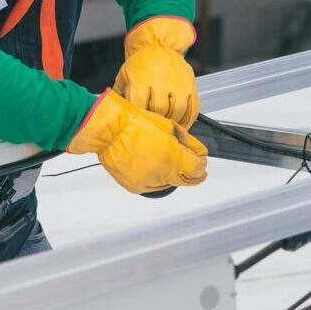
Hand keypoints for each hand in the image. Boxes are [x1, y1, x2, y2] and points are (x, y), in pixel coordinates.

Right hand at [68, 90, 207, 193]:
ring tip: (162, 158)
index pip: (197, 169)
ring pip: (169, 183)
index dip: (201, 164)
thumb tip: (199, 152)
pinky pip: (152, 185)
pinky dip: (155, 177)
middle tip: (190, 164)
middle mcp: (161, 174)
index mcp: (171, 157)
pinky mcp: (135, 186)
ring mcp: (147, 182)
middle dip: (191, 172)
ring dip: (171, 174)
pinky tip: (150, 164)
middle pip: (186, 180)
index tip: (200, 160)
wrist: (109, 130)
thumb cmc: (134, 122)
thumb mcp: (168, 126)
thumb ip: (188, 142)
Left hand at [113, 16, 198, 128]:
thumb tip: (115, 110)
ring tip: (166, 126)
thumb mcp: (125, 74)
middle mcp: (161, 81)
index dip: (139, 116)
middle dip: (155, 119)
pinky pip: (193, 107)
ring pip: (177, 110)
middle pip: (159, 109)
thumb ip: (120, 92)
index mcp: (141, 79)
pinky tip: (182, 124)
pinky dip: (188, 119)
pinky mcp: (190, 85)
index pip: (140, 104)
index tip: (138, 122)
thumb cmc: (141, 63)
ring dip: (171, 121)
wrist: (160, 45)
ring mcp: (178, 83)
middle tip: (153, 124)